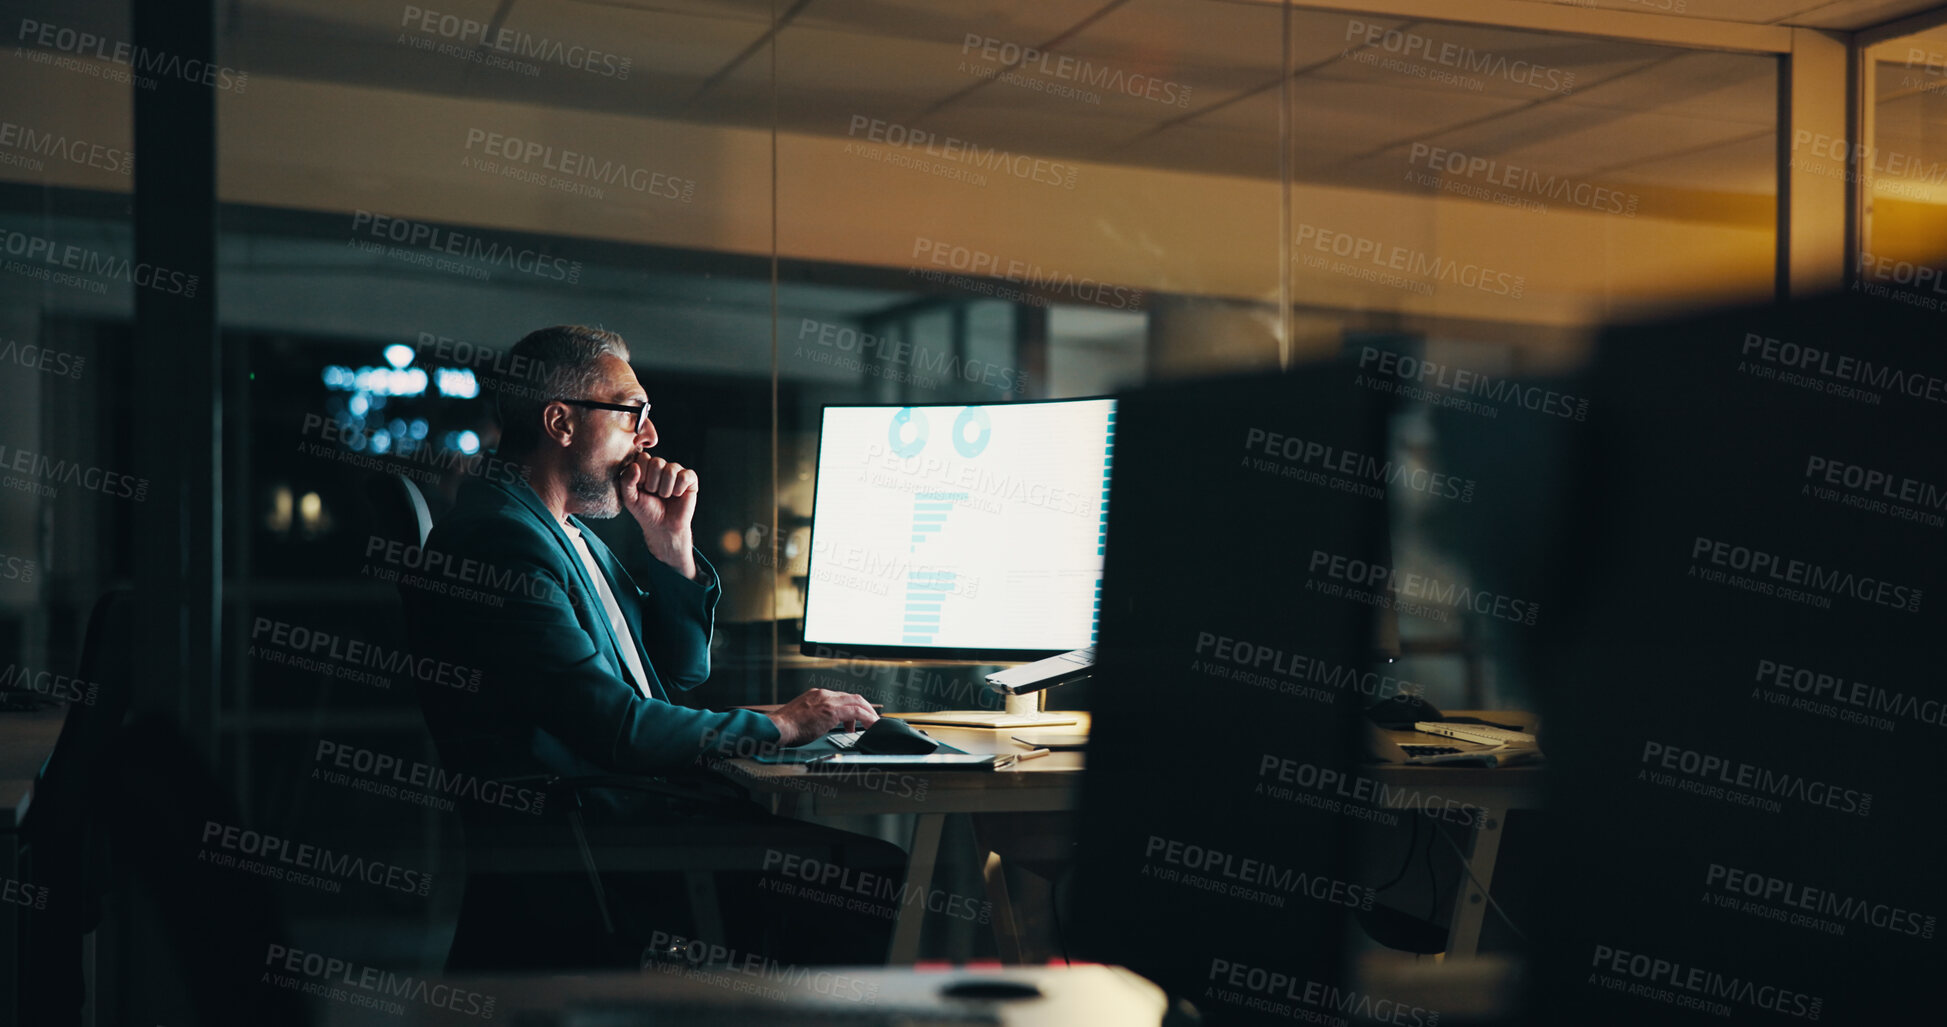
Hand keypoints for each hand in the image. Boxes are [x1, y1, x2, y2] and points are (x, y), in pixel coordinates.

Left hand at [621, 452, 698, 575]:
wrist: (662, 527)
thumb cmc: (645, 511)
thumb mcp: (629, 498)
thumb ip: (626, 481)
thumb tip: (635, 465)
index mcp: (646, 467)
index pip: (643, 457)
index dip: (641, 475)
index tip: (641, 488)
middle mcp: (662, 466)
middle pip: (657, 462)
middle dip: (653, 483)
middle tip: (654, 493)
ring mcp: (677, 471)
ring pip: (671, 469)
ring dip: (665, 489)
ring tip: (664, 496)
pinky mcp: (690, 479)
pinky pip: (685, 476)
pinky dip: (678, 489)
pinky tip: (677, 495)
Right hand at [767, 689, 878, 746]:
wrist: (778, 727)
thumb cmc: (785, 727)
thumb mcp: (802, 717)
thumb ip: (814, 717)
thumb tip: (822, 725)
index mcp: (816, 695)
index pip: (841, 698)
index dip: (852, 707)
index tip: (856, 719)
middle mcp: (823, 694)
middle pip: (852, 697)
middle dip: (865, 708)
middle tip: (871, 720)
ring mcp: (828, 701)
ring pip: (857, 702)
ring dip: (869, 713)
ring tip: (873, 724)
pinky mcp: (832, 711)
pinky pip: (857, 712)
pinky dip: (867, 718)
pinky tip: (871, 726)